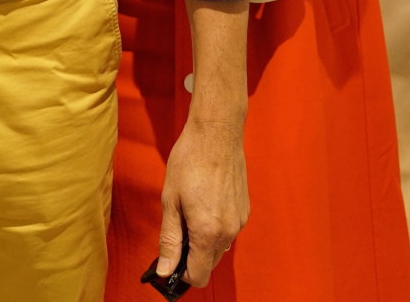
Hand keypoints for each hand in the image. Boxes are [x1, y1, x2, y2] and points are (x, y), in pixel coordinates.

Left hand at [157, 115, 248, 286]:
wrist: (217, 133)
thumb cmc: (189, 161)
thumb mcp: (170, 200)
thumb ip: (169, 239)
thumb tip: (164, 271)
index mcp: (207, 233)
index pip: (198, 276)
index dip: (181, 273)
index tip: (170, 260)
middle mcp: (228, 232)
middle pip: (209, 263)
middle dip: (192, 254)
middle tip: (177, 226)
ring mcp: (240, 221)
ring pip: (219, 247)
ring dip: (204, 239)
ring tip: (191, 208)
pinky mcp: (245, 210)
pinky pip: (228, 230)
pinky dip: (216, 225)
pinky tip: (205, 200)